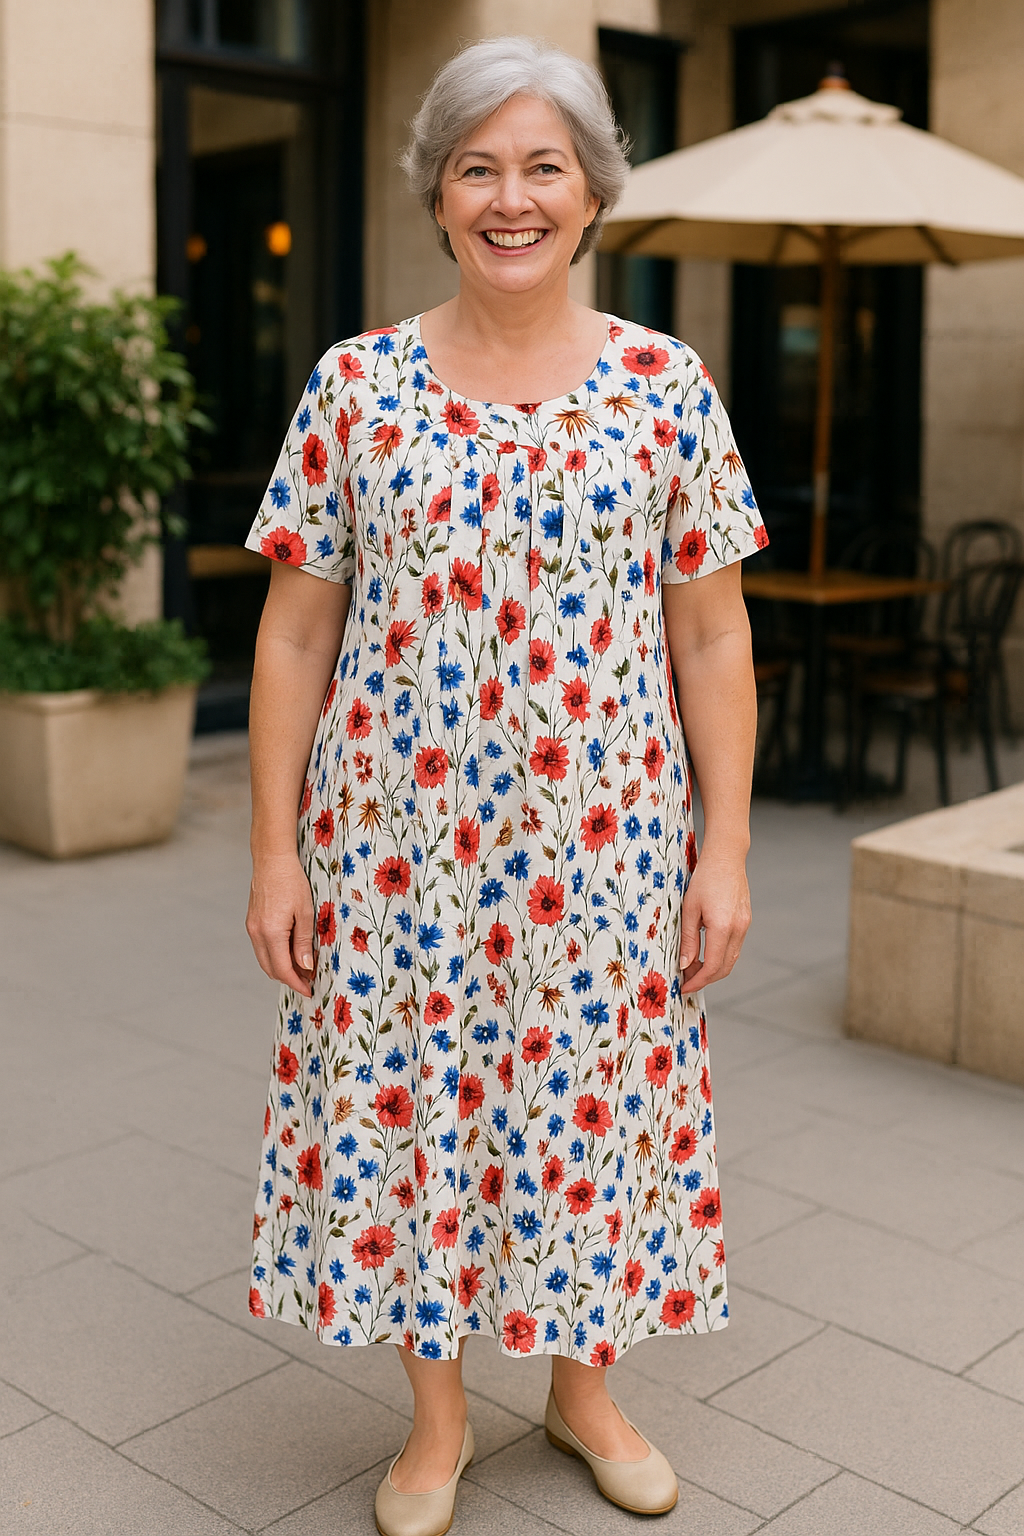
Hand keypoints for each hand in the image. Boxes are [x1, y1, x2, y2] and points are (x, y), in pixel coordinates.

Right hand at [246, 852, 315, 996]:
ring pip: (265, 960)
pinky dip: (275, 956)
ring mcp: (252, 928)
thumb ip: (303, 942)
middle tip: (309, 981)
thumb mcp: (305, 913)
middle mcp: (257, 933)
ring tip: (303, 968)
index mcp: (271, 932)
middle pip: (271, 969)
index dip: (297, 983)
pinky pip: (262, 948)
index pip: (283, 969)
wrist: (272, 860)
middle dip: (290, 979)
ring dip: (282, 968)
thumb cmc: (292, 882)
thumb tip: (305, 967)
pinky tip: (290, 952)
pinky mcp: (252, 923)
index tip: (310, 990)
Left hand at [677, 847, 750, 994]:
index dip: (698, 981)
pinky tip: (706, 952)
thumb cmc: (704, 879)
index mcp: (722, 927)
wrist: (726, 858)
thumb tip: (684, 965)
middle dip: (705, 979)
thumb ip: (688, 939)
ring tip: (693, 968)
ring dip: (714, 969)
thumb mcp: (689, 909)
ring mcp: (745, 925)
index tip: (684, 988)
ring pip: (731, 959)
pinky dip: (721, 956)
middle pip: (725, 968)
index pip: (712, 967)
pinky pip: (735, 947)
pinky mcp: (746, 921)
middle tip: (686, 981)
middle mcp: (738, 929)